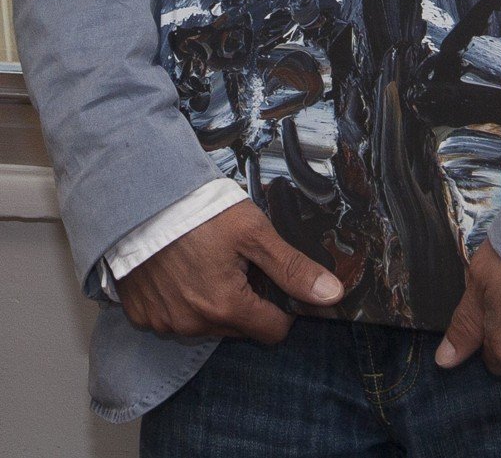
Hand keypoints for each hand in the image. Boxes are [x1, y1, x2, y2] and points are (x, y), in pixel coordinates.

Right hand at [115, 200, 343, 344]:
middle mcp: (194, 325)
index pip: (274, 330)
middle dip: (247, 299)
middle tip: (238, 260)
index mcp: (226, 308)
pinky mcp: (143, 315)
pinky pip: (174, 317)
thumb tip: (331, 294)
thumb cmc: (197, 211)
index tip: (274, 278)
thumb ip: (292, 267)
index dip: (282, 306)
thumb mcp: (253, 231)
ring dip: (213, 300)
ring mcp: (165, 323)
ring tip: (207, 259)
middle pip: (240, 326)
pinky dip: (182, 299)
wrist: (138, 199)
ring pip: (207, 323)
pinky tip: (180, 268)